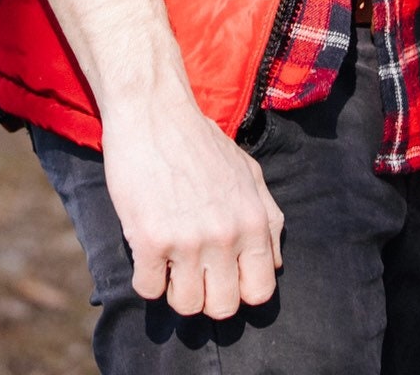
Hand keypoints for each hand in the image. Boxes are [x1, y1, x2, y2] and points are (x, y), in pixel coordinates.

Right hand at [100, 90, 284, 318]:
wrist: (154, 111)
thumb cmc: (199, 141)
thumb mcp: (248, 173)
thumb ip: (267, 218)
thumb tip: (273, 265)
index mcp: (253, 222)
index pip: (260, 292)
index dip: (240, 289)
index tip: (222, 275)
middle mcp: (225, 236)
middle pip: (223, 308)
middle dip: (207, 294)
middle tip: (192, 270)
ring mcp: (187, 241)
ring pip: (186, 306)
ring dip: (175, 289)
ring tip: (169, 260)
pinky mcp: (149, 239)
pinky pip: (148, 289)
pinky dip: (146, 277)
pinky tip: (147, 251)